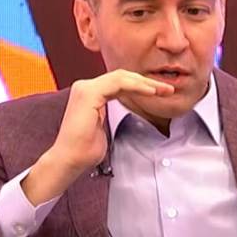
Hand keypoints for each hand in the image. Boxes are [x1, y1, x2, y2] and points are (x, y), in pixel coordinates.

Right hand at [22, 70, 173, 204]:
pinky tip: (151, 92)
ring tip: (164, 90)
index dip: (141, 86)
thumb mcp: (105, 128)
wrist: (69, 160)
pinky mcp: (88, 93)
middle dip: (147, 82)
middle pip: (122, 77)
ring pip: (122, 77)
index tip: (161, 94)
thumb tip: (128, 114)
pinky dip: (136, 86)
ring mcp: (86, 88)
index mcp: (90, 94)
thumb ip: (113, 114)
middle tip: (167, 89)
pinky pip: (118, 83)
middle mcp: (86, 87)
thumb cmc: (85, 150)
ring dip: (145, 83)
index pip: (119, 83)